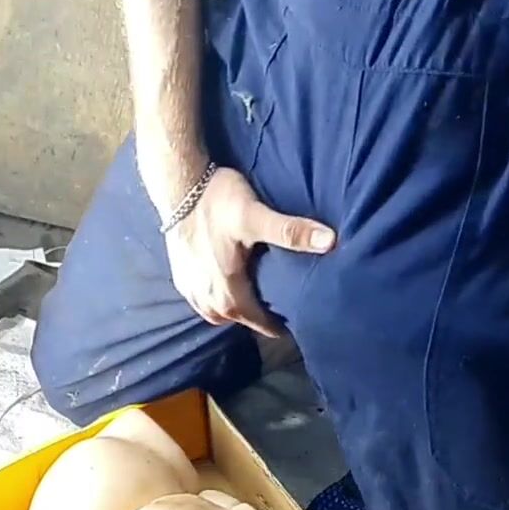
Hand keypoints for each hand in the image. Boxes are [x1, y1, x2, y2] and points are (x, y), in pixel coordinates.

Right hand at [164, 167, 334, 337]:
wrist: (177, 185)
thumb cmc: (216, 201)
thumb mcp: (256, 216)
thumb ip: (291, 232)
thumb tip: (331, 242)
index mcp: (229, 294)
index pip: (261, 323)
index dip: (280, 324)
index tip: (298, 318)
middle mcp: (207, 301)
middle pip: (240, 320)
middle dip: (259, 317)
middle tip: (280, 302)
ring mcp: (190, 291)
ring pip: (218, 314)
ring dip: (236, 309)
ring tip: (254, 294)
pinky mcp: (179, 278)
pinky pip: (202, 302)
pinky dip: (216, 299)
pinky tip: (226, 282)